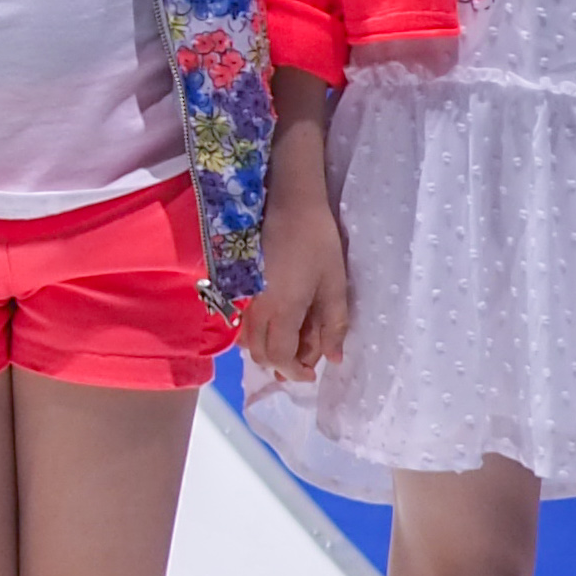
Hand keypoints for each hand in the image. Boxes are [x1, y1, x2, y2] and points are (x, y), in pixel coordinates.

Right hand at [246, 187, 350, 384]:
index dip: (295, 372)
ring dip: (268, 349)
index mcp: (282, 310)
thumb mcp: (334, 284)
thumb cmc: (316, 241)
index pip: (279, 357)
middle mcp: (257, 309)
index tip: (313, 374)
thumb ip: (334, 324)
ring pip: (248, 339)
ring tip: (293, 340)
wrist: (287, 201)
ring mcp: (244, 296)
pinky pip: (244, 321)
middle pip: (258, 353)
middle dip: (281, 364)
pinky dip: (259, 332)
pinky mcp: (241, 285)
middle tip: (306, 357)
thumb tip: (333, 358)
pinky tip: (278, 321)